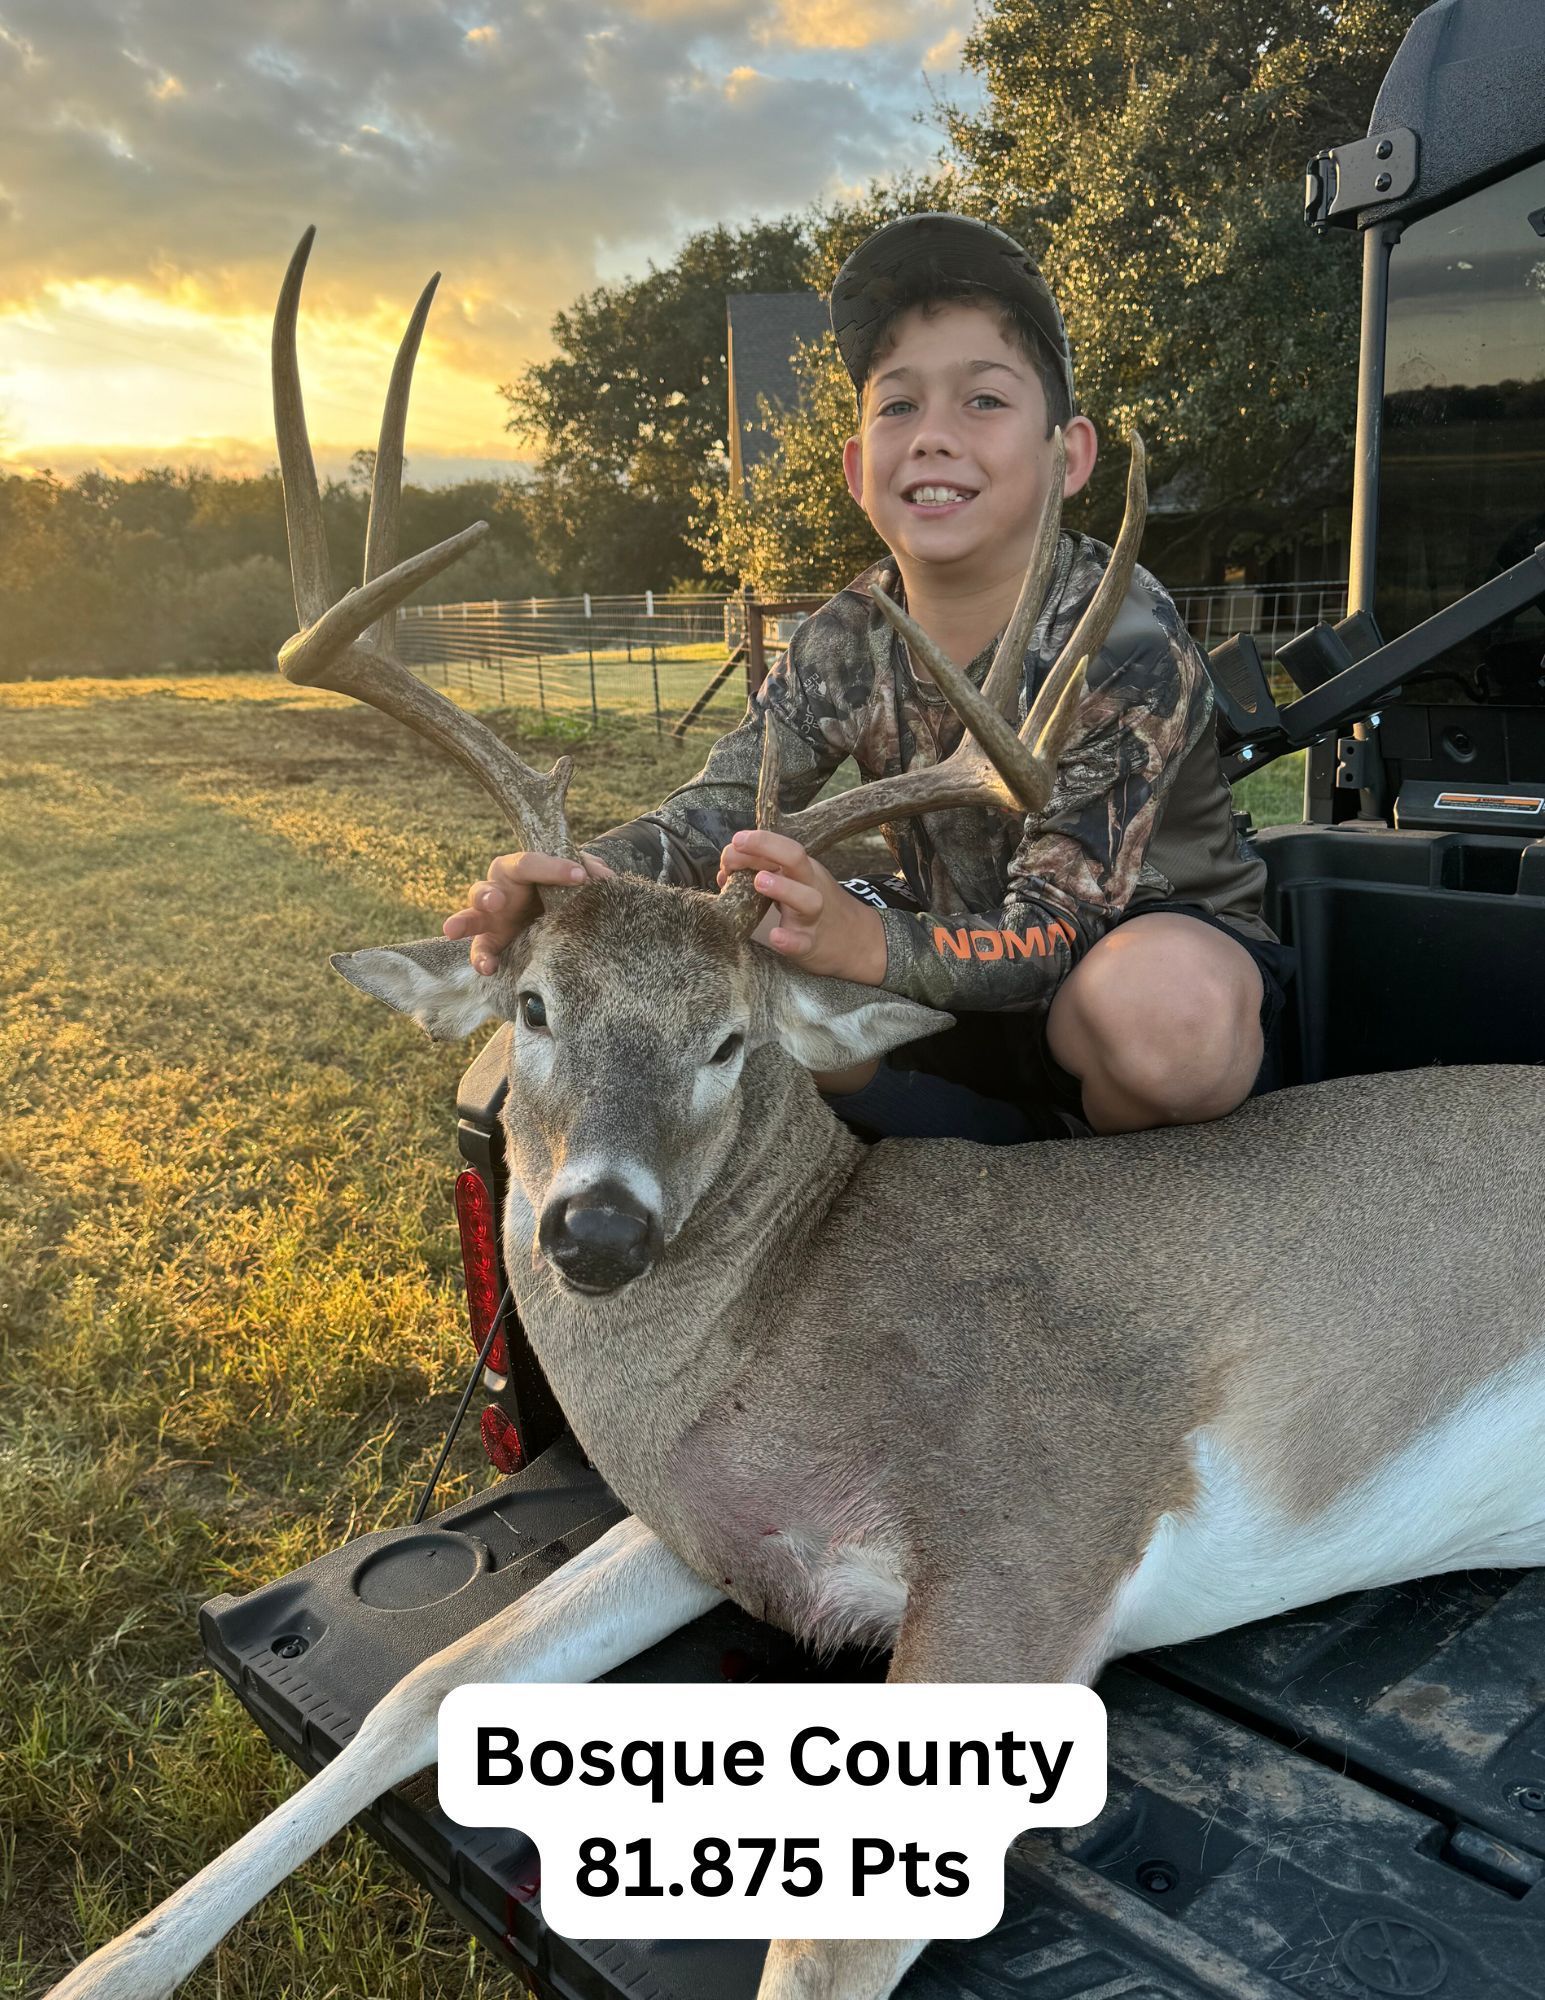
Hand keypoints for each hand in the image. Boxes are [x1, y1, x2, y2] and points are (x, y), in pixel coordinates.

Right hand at [443, 850, 613, 973]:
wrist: (556, 912)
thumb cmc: (562, 886)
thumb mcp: (576, 875)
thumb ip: (589, 870)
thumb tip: (606, 878)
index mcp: (519, 868)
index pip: (530, 863)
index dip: (554, 868)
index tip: (579, 877)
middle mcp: (499, 889)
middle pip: (486, 888)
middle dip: (487, 894)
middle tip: (496, 901)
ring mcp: (491, 917)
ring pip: (471, 917)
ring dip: (465, 921)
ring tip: (454, 929)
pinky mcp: (491, 941)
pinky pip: (480, 951)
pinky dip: (481, 959)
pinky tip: (487, 968)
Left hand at [717, 829, 886, 983]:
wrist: (858, 942)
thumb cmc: (814, 907)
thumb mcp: (795, 884)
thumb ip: (762, 874)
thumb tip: (725, 872)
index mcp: (803, 871)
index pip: (783, 846)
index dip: (758, 840)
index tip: (735, 842)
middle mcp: (810, 887)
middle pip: (795, 859)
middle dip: (766, 847)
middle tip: (737, 847)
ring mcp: (813, 917)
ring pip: (806, 899)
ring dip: (782, 888)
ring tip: (759, 881)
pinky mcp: (812, 945)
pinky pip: (802, 943)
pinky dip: (790, 940)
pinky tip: (776, 936)